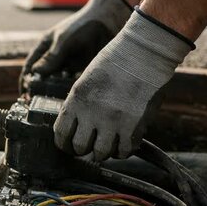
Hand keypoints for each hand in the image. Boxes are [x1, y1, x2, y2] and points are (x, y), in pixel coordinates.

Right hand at [19, 0, 131, 91]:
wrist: (107, 21)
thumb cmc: (81, 26)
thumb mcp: (63, 41)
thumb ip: (50, 58)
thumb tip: (35, 74)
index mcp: (45, 48)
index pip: (30, 67)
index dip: (26, 81)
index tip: (25, 95)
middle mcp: (54, 58)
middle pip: (44, 77)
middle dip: (41, 89)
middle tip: (40, 101)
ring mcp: (68, 64)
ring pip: (58, 82)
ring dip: (56, 90)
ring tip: (55, 99)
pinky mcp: (81, 69)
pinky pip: (73, 82)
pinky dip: (71, 88)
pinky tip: (71, 94)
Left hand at [54, 8, 194, 160]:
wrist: (144, 52)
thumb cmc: (115, 61)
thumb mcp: (86, 80)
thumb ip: (79, 104)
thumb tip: (75, 127)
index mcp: (77, 99)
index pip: (62, 133)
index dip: (64, 143)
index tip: (68, 145)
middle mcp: (93, 112)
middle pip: (80, 147)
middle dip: (83, 149)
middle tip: (89, 145)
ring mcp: (114, 121)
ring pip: (102, 153)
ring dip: (103, 151)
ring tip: (107, 143)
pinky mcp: (135, 126)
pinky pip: (125, 151)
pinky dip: (123, 150)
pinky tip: (123, 141)